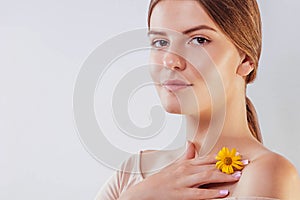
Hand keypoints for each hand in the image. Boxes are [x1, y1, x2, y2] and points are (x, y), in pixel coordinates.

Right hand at [118, 142, 241, 199]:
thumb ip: (185, 155)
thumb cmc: (160, 180)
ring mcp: (182, 182)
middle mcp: (185, 170)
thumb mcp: (173, 166)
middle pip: (210, 166)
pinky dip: (212, 194)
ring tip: (238, 176)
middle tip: (245, 164)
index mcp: (185, 164)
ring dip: (223, 177)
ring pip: (206, 177)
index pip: (208, 158)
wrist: (143, 193)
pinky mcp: (179, 194)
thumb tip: (191, 143)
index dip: (224, 157)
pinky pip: (198, 194)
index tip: (238, 156)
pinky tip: (223, 194)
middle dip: (228, 165)